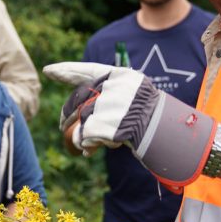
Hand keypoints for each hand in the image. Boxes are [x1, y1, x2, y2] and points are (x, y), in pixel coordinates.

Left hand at [44, 61, 216, 189]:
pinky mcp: (110, 124)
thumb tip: (76, 122)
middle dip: (67, 114)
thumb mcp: (132, 101)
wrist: (172, 135)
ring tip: (85, 145)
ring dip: (79, 135)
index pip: (88, 70)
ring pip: (81, 121)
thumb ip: (106, 102)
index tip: (48, 70)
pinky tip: (90, 150)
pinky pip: (85, 137)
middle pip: (79, 99)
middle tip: (63, 126)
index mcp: (121, 77)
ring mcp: (113, 105)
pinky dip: (85, 145)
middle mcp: (116, 87)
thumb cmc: (152, 120)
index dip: (67, 71)